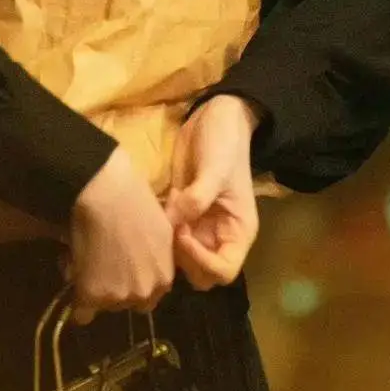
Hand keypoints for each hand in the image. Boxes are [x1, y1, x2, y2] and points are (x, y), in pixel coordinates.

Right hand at [69, 147, 174, 324]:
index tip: (122, 268)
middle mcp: (144, 292)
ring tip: (87, 264)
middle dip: (117, 288)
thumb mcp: (160, 229)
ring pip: (105, 305)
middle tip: (103, 265)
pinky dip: (78, 302)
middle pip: (128, 303)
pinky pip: (82, 312)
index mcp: (164, 278)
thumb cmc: (135, 199)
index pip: (151, 296)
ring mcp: (119, 296)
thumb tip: (148, 259)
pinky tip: (74, 282)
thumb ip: (159, 255)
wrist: (107, 192)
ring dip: (97, 291)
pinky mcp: (93, 295)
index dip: (135, 281)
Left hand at [165, 95, 260, 290]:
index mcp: (238, 231)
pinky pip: (168, 236)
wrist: (214, 117)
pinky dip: (159, 232)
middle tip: (169, 229)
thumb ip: (196, 198)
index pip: (224, 271)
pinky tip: (151, 213)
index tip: (183, 235)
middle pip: (200, 273)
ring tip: (159, 220)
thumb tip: (172, 223)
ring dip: (168, 248)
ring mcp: (199, 225)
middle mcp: (219, 235)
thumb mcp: (215, 169)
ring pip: (181, 258)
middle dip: (183, 259)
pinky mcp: (181, 212)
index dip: (202, 261)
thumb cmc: (224, 144)